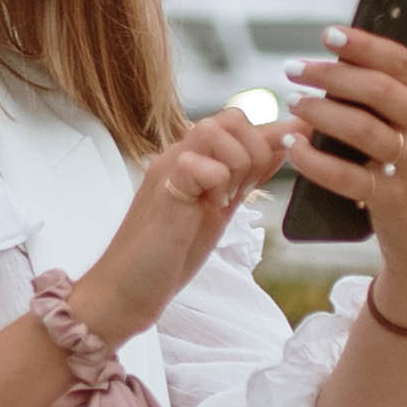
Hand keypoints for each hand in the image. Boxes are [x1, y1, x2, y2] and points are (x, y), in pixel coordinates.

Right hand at [74, 107, 283, 340]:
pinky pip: (199, 164)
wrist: (125, 288)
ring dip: (236, 165)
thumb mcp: (219, 209)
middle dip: (255, 151)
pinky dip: (216, 183)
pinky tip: (208, 208)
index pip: (238, 123)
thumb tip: (281, 148)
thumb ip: (245, 178)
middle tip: (242, 190)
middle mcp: (180, 156)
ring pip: (217, 130)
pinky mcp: (164, 189)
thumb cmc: (168, 255)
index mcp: (194, 159)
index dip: (269, 139)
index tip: (278, 165)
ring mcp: (169, 169)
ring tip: (221, 199)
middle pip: (233, 117)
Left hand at [284, 19, 406, 317]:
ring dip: (320, 112)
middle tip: (295, 67)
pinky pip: (347, 176)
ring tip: (293, 101)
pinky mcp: (394, 202)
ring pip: (362, 129)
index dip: (366, 44)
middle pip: (380, 90)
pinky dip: (315, 161)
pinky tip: (293, 147)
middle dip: (332, 74)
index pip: (406, 61)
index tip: (329, 33)